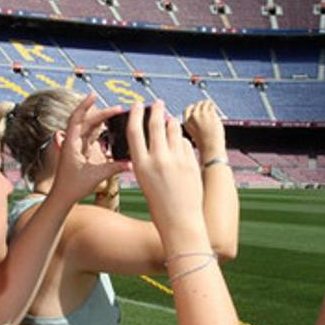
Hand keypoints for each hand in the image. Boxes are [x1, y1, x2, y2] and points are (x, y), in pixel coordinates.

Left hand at [49, 94, 127, 204]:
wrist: (62, 197)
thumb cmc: (73, 187)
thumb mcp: (96, 176)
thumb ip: (114, 168)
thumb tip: (132, 163)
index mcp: (71, 143)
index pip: (77, 119)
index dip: (85, 106)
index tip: (94, 95)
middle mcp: (72, 142)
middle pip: (86, 121)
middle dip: (101, 113)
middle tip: (118, 109)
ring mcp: (75, 146)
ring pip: (88, 127)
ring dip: (100, 120)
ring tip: (115, 114)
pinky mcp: (79, 152)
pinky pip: (89, 136)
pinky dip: (98, 130)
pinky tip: (108, 126)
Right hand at [127, 101, 207, 250]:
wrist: (180, 222)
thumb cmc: (160, 206)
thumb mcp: (145, 181)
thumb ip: (148, 160)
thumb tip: (156, 139)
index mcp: (140, 165)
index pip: (134, 131)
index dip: (135, 115)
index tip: (138, 105)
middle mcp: (157, 159)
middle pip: (155, 124)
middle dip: (156, 110)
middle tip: (158, 102)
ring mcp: (175, 160)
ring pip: (173, 129)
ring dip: (171, 121)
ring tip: (170, 118)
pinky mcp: (190, 162)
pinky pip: (184, 142)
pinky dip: (181, 139)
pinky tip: (179, 142)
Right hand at [182, 100, 226, 159]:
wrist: (211, 147)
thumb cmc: (204, 143)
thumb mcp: (195, 132)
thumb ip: (195, 122)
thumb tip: (199, 111)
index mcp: (186, 122)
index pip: (187, 109)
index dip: (192, 107)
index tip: (196, 108)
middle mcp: (193, 117)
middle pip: (196, 105)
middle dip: (201, 105)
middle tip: (206, 106)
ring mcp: (202, 114)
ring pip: (204, 103)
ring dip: (208, 103)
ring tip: (211, 106)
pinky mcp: (210, 114)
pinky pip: (211, 105)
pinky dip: (213, 106)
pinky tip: (214, 108)